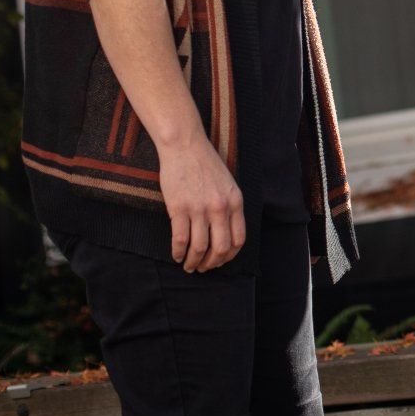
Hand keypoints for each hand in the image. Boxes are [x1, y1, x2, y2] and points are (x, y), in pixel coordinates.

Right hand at [159, 133, 245, 271]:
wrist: (185, 146)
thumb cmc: (205, 165)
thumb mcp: (228, 185)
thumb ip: (230, 207)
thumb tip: (226, 233)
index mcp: (235, 202)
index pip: (238, 240)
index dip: (229, 256)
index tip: (220, 262)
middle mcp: (220, 208)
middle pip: (220, 248)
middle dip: (211, 264)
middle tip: (203, 269)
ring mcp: (199, 209)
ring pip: (199, 248)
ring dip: (193, 262)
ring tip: (188, 266)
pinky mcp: (179, 208)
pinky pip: (180, 239)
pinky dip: (178, 252)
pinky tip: (176, 255)